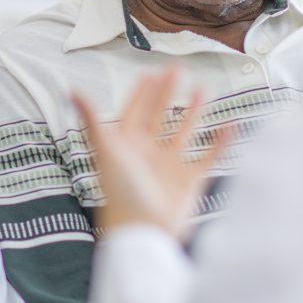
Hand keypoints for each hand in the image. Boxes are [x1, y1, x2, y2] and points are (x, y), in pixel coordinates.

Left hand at [72, 69, 228, 240]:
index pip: (135, 111)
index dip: (142, 93)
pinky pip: (208, 156)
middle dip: (168, 93)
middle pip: (160, 116)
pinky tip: (230, 125)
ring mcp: (170, 167)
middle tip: (178, 69)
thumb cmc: (120, 194)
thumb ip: (92, 119)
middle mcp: (148, 154)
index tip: (151, 72)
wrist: (143, 234)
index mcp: (126, 145)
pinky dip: (220, 141)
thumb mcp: (106, 150)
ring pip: (185, 132)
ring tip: (203, 89)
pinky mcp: (190, 181)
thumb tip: (73, 90)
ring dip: (194, 112)